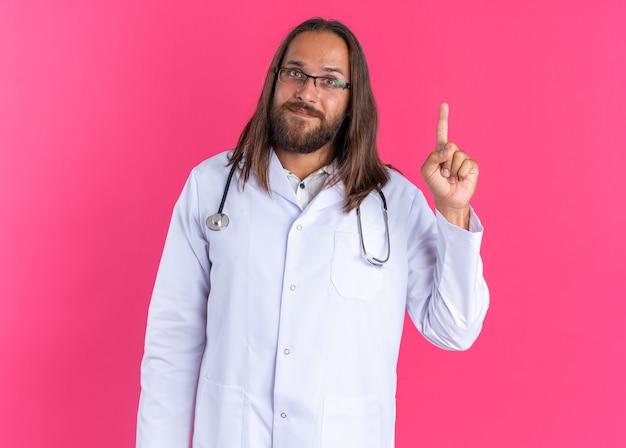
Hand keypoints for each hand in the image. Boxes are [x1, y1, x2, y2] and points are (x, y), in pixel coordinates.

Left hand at [421, 103, 478, 228]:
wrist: (449, 199)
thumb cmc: (436, 185)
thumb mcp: (426, 172)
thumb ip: (432, 158)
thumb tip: (447, 150)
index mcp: (441, 151)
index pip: (442, 132)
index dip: (443, 118)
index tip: (444, 105)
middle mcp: (453, 152)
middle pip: (450, 146)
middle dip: (445, 162)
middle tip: (444, 174)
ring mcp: (463, 159)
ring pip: (458, 156)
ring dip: (452, 170)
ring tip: (451, 178)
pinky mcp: (472, 166)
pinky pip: (467, 164)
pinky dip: (461, 174)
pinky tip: (460, 179)